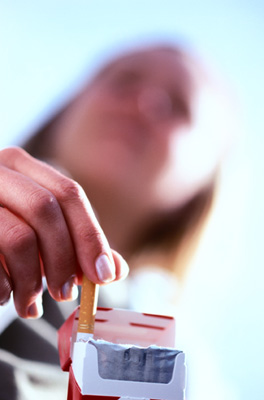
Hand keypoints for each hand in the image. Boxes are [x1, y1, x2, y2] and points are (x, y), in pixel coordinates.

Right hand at [0, 147, 128, 317]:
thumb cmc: (2, 234)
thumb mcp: (41, 232)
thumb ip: (77, 245)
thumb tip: (116, 269)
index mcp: (23, 166)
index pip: (69, 193)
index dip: (91, 236)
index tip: (103, 276)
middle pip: (46, 209)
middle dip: (63, 258)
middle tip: (67, 295)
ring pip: (19, 237)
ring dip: (33, 282)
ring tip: (32, 305)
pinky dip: (3, 286)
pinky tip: (4, 296)